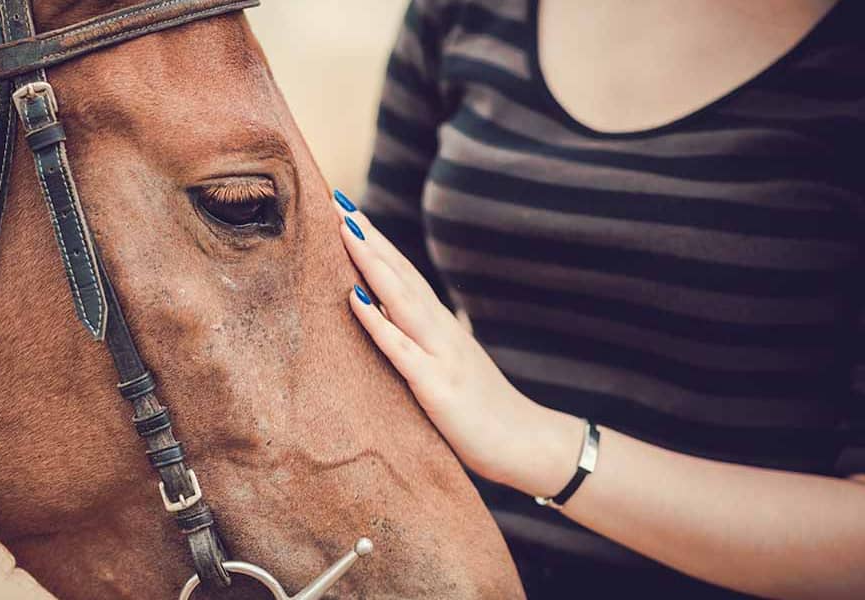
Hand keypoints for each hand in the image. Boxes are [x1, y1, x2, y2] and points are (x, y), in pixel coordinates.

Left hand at [332, 191, 581, 492]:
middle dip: (368, 238)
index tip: (347, 211)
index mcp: (441, 326)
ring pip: (400, 298)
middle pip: (400, 274)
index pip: (404, 274)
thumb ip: (424, 344)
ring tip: (344, 230)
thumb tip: (389, 322)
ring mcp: (440, 355)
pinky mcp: (436, 387)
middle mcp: (440, 330)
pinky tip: (354, 297)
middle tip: (337, 201)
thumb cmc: (483, 411)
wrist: (527, 444)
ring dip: (371, 263)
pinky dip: (377, 321)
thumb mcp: (450, 367)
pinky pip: (400, 349)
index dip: (376, 243)